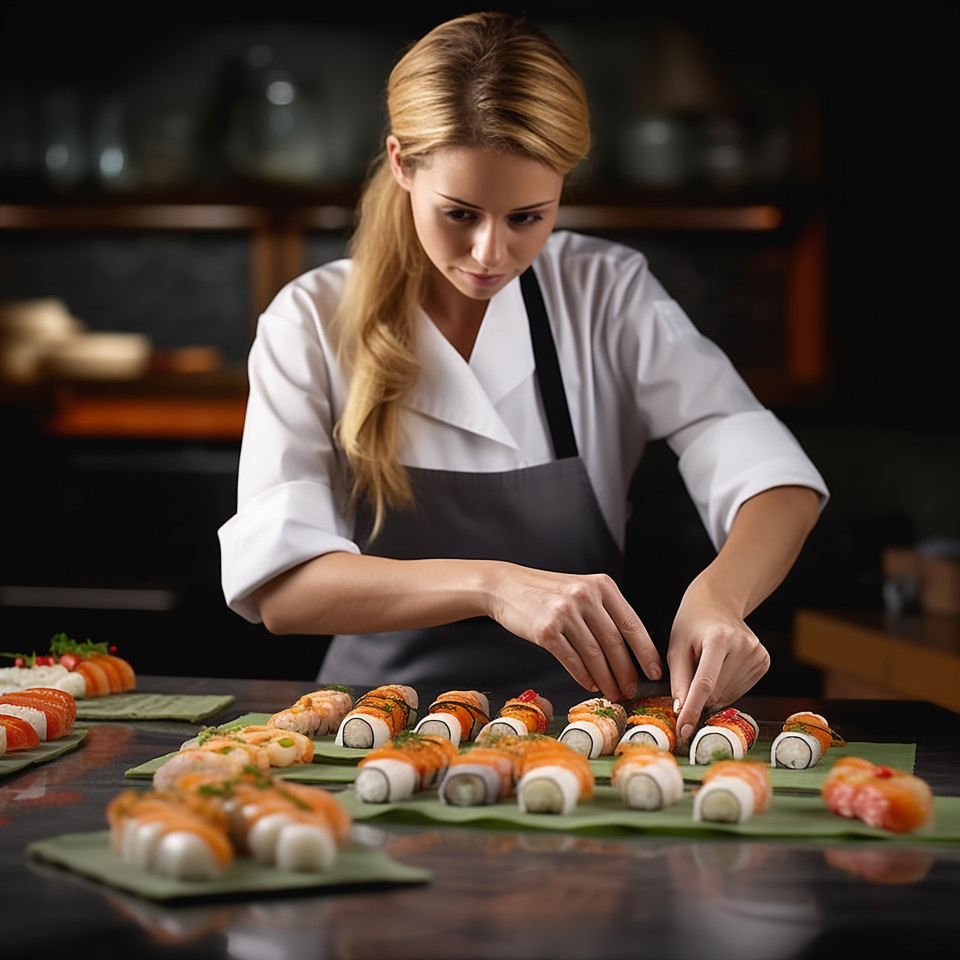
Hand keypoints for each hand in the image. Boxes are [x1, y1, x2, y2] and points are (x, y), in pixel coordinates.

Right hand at [488, 563, 661, 701]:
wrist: (506, 587)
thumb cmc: (547, 593)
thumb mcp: (581, 589)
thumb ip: (604, 611)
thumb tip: (630, 651)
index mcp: (601, 585)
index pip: (632, 623)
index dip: (646, 652)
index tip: (654, 671)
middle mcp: (585, 596)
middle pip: (615, 643)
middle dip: (626, 672)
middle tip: (631, 690)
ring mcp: (565, 613)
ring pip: (595, 655)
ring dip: (606, 680)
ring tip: (612, 692)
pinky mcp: (545, 630)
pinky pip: (572, 660)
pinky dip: (584, 676)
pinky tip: (590, 684)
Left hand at [666, 582, 769, 742]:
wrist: (717, 605)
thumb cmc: (692, 626)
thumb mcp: (676, 648)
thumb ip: (678, 680)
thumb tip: (681, 711)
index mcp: (718, 638)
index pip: (705, 684)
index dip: (693, 710)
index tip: (683, 731)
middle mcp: (743, 646)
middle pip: (717, 693)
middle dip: (699, 698)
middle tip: (690, 678)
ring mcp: (758, 654)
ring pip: (728, 696)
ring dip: (712, 693)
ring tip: (707, 666)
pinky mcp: (765, 662)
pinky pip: (740, 691)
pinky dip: (725, 689)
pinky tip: (721, 669)